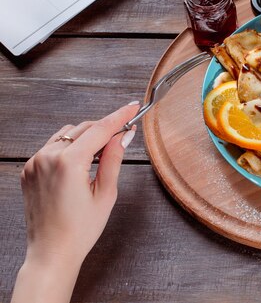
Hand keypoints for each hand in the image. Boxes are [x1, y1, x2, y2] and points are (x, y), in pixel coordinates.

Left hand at [11, 102, 138, 302]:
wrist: (52, 253)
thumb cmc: (79, 230)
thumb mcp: (106, 193)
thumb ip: (113, 159)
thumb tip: (122, 137)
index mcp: (69, 163)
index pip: (100, 129)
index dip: (119, 116)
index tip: (133, 107)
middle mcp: (48, 157)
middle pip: (84, 128)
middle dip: (105, 129)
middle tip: (123, 136)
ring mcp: (35, 163)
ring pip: (67, 134)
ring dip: (86, 137)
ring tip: (100, 156)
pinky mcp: (29, 170)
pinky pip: (52, 146)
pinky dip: (69, 147)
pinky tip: (80, 164)